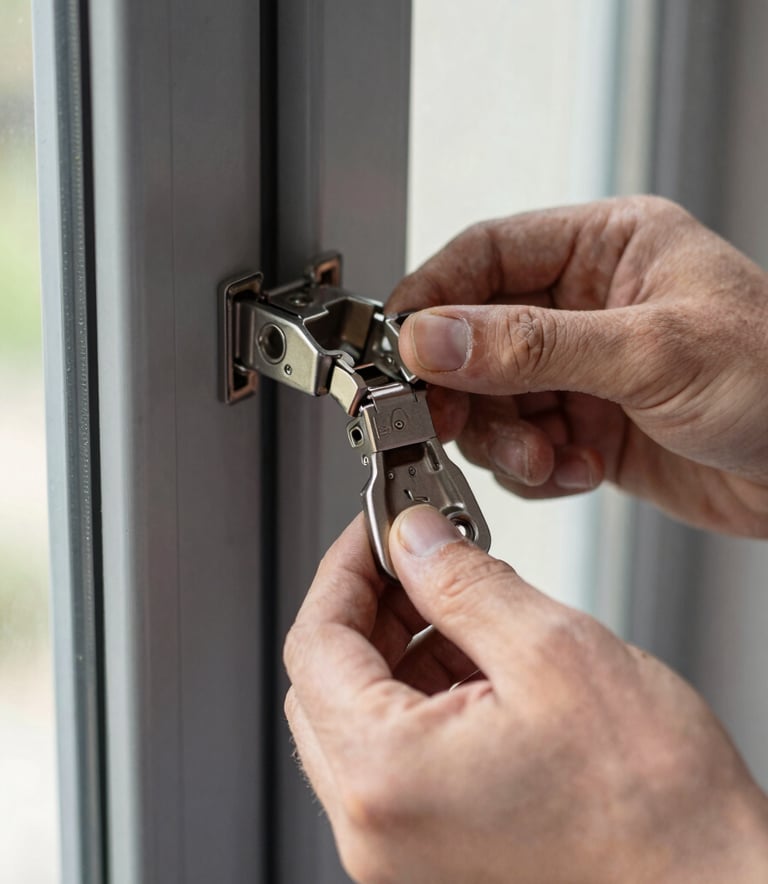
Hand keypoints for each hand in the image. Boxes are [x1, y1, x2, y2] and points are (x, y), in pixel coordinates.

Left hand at [284, 506, 767, 883]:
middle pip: (324, 682)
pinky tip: (471, 659)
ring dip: (396, 648)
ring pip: (357, 716)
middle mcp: (373, 826)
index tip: (375, 530)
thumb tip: (413, 538)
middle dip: (368, 606)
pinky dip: (419, 695)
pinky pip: (392, 755)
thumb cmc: (650, 803)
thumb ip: (461, 582)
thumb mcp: (550, 651)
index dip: (343, 569)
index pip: (313, 643)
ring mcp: (396, 847)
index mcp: (385, 776)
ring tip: (459, 606)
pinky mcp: (427, 851)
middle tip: (417, 559)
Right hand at [387, 196, 767, 536]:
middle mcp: (585, 305)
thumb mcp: (650, 351)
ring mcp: (583, 370)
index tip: (400, 349)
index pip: (485, 256)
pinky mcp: (588, 426)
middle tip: (453, 424)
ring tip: (546, 459)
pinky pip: (525, 446)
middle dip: (466, 389)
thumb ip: (531, 345)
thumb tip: (432, 336)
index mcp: (604, 248)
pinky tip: (579, 470)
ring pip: (493, 400)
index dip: (432, 298)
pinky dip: (538, 469)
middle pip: (475, 337)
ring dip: (506, 440)